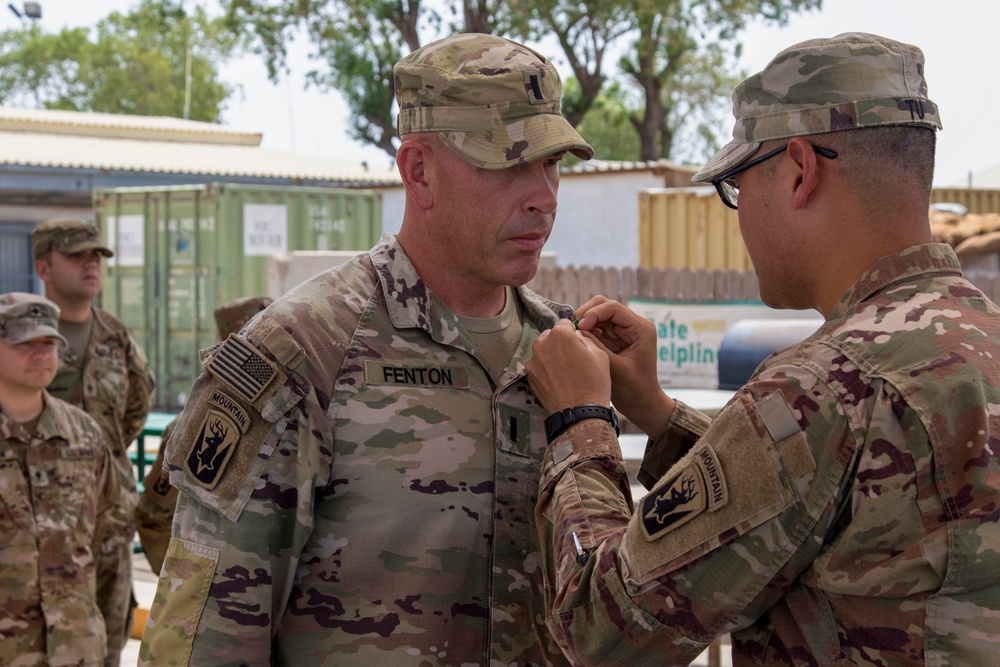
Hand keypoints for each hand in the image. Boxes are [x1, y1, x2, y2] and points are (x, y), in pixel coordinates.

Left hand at [526, 319, 610, 412]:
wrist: (579, 413)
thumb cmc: (593, 383)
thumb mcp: (599, 355)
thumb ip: (585, 339)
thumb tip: (577, 336)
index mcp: (561, 335)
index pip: (564, 323)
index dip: (573, 332)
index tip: (578, 343)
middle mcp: (543, 344)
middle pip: (551, 336)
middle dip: (560, 343)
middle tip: (572, 358)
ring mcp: (533, 361)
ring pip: (543, 350)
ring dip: (551, 355)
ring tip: (565, 371)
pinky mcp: (530, 376)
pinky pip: (538, 365)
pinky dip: (546, 369)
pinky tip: (557, 379)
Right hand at [574, 297, 674, 435]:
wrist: (642, 405)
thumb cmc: (635, 390)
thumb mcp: (615, 368)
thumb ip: (597, 348)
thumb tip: (578, 331)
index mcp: (640, 328)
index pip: (613, 308)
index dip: (594, 313)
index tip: (581, 326)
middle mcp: (632, 325)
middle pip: (604, 306)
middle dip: (587, 314)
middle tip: (573, 328)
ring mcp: (622, 332)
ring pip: (598, 315)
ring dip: (584, 322)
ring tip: (573, 335)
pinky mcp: (613, 340)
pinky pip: (596, 328)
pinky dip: (585, 331)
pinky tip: (577, 340)